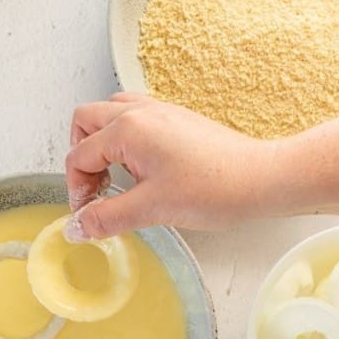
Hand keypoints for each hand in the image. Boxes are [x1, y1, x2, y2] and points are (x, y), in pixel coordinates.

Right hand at [65, 93, 264, 238]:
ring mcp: (160, 112)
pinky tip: (141, 168)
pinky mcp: (177, 119)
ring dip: (102, 143)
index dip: (77, 189)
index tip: (87, 214)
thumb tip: (78, 226)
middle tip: (95, 190)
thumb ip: (107, 217)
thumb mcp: (152, 209)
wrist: (261, 179)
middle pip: (86, 121)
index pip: (79, 155)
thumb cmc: (216, 188)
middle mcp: (141, 112)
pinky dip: (126, 139)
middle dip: (81, 157)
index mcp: (128, 129)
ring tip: (115, 177)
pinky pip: (136, 117)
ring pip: (110, 114)